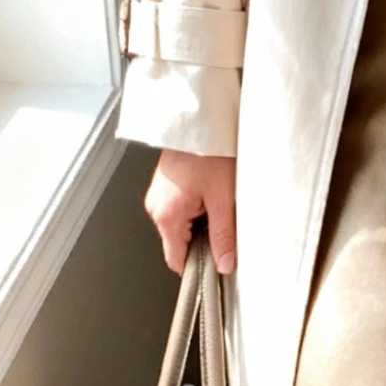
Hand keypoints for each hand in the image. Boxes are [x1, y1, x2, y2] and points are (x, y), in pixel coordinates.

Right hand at [145, 150, 237, 275]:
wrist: (199, 117)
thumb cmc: (209, 150)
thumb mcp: (223, 198)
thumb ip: (224, 235)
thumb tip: (225, 262)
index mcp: (166, 215)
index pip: (176, 260)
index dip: (198, 268)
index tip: (218, 267)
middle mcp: (157, 206)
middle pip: (180, 242)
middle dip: (204, 240)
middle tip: (228, 227)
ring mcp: (159, 194)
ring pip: (182, 224)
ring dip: (202, 221)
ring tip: (221, 203)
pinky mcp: (166, 183)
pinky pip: (181, 207)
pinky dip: (197, 206)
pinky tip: (213, 193)